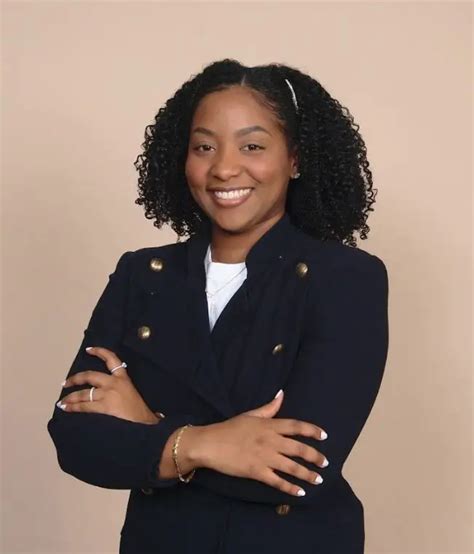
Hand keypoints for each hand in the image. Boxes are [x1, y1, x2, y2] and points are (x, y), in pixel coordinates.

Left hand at [57, 346, 159, 424]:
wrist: (145, 422)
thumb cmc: (139, 410)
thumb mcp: (131, 392)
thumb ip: (119, 387)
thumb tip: (103, 390)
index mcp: (123, 378)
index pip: (112, 359)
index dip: (99, 352)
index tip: (89, 350)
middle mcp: (114, 383)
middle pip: (90, 376)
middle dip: (75, 379)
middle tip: (66, 383)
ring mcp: (108, 394)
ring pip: (84, 393)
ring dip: (71, 398)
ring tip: (62, 403)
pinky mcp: (104, 407)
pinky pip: (84, 406)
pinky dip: (73, 407)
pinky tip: (67, 408)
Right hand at [194, 390, 328, 496]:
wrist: (210, 443)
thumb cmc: (230, 428)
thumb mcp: (250, 414)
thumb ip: (269, 408)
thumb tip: (281, 394)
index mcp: (269, 426)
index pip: (296, 426)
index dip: (312, 431)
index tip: (324, 436)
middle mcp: (271, 441)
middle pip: (299, 449)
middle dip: (315, 456)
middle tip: (325, 463)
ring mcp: (264, 457)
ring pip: (292, 467)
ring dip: (307, 474)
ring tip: (318, 480)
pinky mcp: (257, 472)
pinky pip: (277, 481)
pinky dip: (290, 488)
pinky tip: (300, 492)